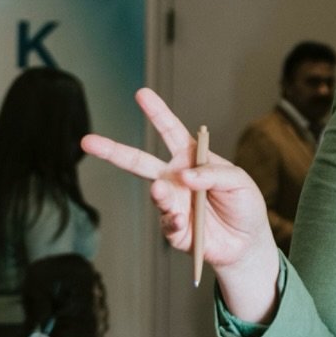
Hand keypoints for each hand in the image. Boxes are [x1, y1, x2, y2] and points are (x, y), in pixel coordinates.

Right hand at [82, 89, 276, 286]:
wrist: (247, 243)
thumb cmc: (244, 205)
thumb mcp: (239, 181)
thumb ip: (214, 173)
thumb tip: (183, 175)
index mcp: (191, 158)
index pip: (170, 131)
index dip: (157, 113)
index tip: (141, 94)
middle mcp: (175, 178)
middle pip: (139, 161)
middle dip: (113, 151)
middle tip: (88, 141)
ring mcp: (171, 203)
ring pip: (155, 193)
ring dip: (159, 192)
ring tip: (162, 190)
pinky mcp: (173, 228)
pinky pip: (166, 223)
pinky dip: (173, 220)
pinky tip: (181, 219)